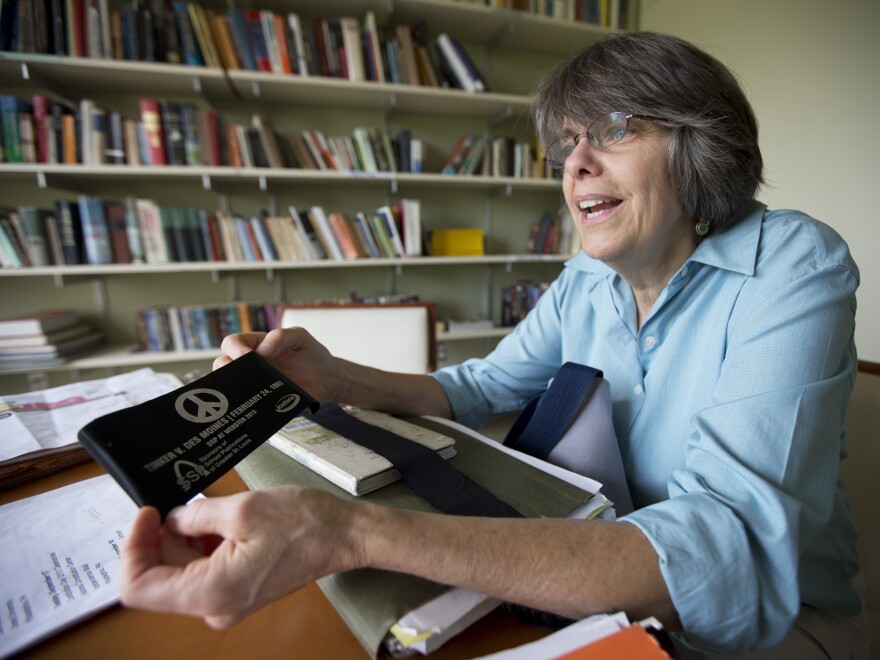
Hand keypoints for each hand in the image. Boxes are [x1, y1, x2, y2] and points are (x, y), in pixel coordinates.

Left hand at [121, 487, 361, 627]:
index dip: (133, 548)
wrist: (344, 536)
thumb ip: (194, 516)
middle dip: (160, 539)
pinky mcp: (237, 594)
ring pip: (180, 573)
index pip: (138, 587)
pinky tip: (218, 524)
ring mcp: (226, 604)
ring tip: (206, 511)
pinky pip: (202, 573)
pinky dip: (200, 547)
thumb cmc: (303, 524)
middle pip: (160, 578)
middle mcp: (214, 608)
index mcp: (210, 593)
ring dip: (182, 541)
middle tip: (177, 504)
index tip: (148, 514)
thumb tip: (170, 520)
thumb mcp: (242, 509)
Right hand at [213, 328, 338, 400]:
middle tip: (244, 377)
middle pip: (222, 364)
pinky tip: (253, 408)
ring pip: (230, 387)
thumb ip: (282, 336)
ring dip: (233, 389)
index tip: (248, 357)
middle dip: (226, 369)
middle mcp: (251, 364)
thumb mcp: (301, 338)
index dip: (235, 349)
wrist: (327, 380)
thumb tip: (262, 350)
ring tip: (247, 393)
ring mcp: (254, 384)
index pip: (233, 343)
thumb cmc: (312, 354)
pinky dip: (245, 407)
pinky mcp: (262, 401)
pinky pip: (246, 406)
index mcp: (256, 344)